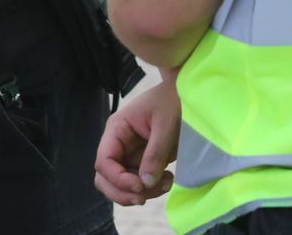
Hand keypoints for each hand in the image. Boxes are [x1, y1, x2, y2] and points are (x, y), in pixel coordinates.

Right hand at [94, 80, 180, 206]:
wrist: (187, 94)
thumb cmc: (174, 102)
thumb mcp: (166, 125)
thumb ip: (155, 154)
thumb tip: (144, 183)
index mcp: (117, 129)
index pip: (104, 161)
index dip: (117, 179)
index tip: (140, 187)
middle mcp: (118, 143)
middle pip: (105, 177)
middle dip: (122, 192)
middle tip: (145, 197)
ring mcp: (130, 154)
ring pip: (121, 184)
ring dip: (140, 192)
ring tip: (166, 184)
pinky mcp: (143, 161)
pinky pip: (138, 183)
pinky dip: (150, 189)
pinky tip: (168, 180)